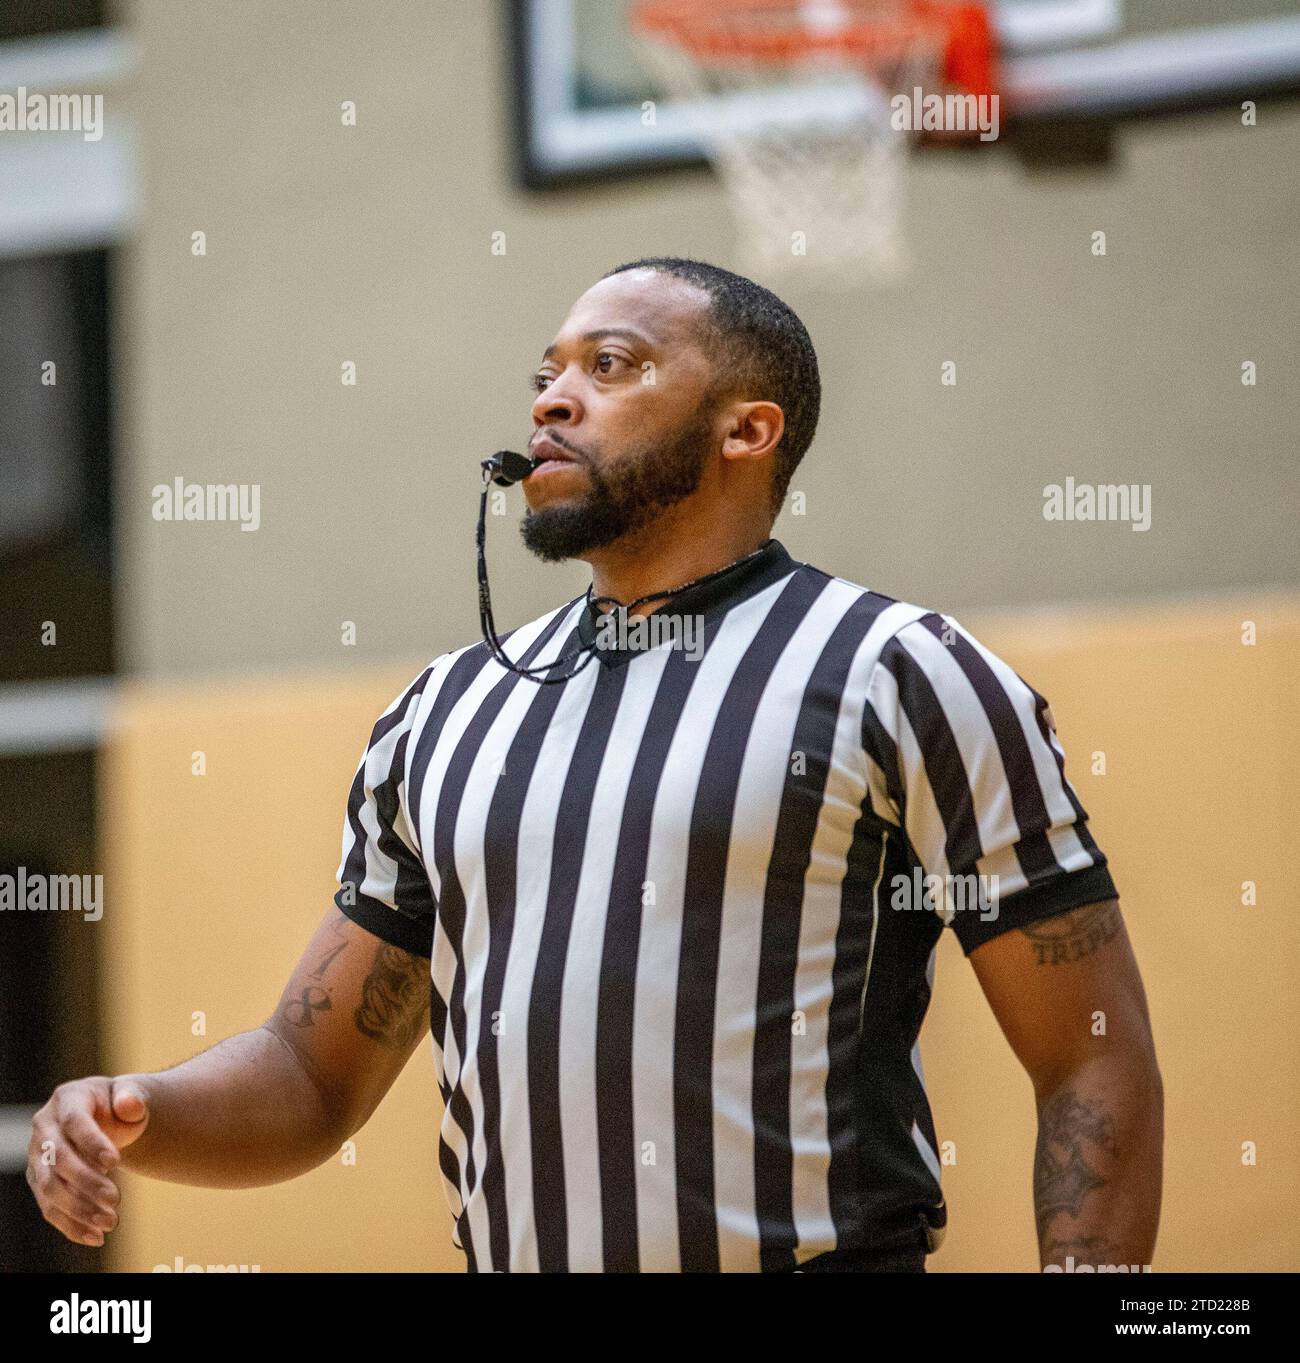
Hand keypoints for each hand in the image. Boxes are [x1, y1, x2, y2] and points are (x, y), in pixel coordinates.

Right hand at [26, 1076, 149, 1246]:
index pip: (74, 1122)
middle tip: (116, 1200)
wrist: (109, 1117)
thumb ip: (133, 1097)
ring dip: (79, 1210)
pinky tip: (95, 1236)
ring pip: (50, 1189)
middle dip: (87, 1183)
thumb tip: (130, 1105)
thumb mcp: (132, 1094)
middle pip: (58, 1159)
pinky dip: (71, 1225)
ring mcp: (38, 1156)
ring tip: (110, 1222)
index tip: (116, 1162)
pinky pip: (49, 1208)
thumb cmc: (121, 1104)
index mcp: (67, 1098)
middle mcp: (45, 1127)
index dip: (92, 1143)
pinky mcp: (39, 1181)